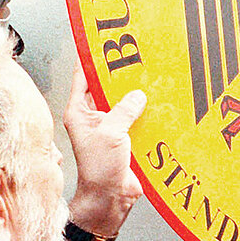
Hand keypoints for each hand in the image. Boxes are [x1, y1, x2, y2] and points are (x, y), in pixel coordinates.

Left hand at [63, 61, 143, 235]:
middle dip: (121, 75)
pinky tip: (160, 104)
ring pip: (125, 102)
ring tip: (150, 77)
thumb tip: (137, 95)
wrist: (110, 199)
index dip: (93, 58)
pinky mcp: (127, 138)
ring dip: (137, 95)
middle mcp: (94, 117)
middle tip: (136, 57)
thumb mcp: (111, 134)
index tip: (103, 41)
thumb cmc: (99, 170)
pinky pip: (138, 119)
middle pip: (107, 87)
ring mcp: (111, 127)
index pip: (84, 76)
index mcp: (79, 112)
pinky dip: (148, 112)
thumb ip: (124, 110)